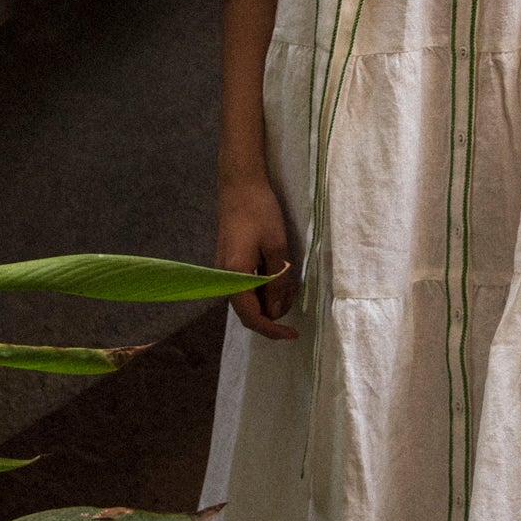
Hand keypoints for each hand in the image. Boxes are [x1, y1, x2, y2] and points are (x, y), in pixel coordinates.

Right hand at [217, 175, 299, 339]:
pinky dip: (264, 287)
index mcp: (234, 276)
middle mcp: (224, 279)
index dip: (272, 330)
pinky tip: (280, 275)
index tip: (292, 334)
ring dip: (270, 298)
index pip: (252, 317)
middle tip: (295, 296)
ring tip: (291, 283)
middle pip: (248, 312)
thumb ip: (277, 281)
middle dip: (274, 312)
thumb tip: (276, 309)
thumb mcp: (277, 247)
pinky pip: (246, 286)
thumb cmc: (259, 212)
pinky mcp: (229, 263)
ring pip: (248, 299)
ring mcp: (224, 271)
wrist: (239, 185)